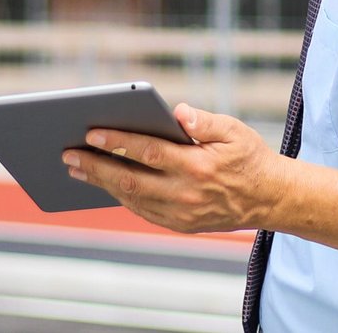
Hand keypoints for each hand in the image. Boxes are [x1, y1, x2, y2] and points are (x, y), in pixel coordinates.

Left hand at [62, 103, 285, 233]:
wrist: (270, 198)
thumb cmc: (248, 157)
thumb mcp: (233, 130)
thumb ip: (203, 121)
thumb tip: (176, 112)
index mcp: (197, 166)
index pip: (148, 152)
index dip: (117, 142)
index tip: (91, 132)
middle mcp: (186, 194)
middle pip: (130, 180)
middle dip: (95, 166)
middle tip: (67, 153)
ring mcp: (181, 214)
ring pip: (132, 198)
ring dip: (101, 183)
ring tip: (76, 167)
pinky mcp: (179, 224)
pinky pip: (141, 210)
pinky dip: (120, 196)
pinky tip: (103, 182)